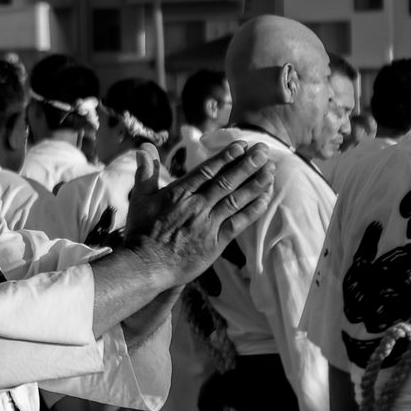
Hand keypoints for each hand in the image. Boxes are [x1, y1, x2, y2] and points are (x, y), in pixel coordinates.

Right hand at [123, 141, 273, 287]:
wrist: (146, 265)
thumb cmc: (141, 232)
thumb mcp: (139, 198)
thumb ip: (145, 172)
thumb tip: (143, 148)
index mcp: (179, 193)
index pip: (207, 170)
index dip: (226, 157)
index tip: (242, 145)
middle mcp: (197, 205)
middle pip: (227, 181)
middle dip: (247, 164)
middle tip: (264, 150)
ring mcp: (208, 224)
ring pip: (236, 199)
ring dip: (255, 184)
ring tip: (270, 170)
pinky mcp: (215, 243)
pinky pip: (238, 223)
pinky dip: (252, 210)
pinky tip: (264, 199)